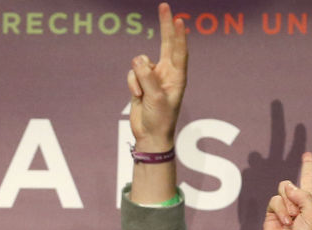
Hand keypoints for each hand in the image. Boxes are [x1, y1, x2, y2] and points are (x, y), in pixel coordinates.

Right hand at [128, 3, 186, 151]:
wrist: (149, 135)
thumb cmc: (160, 119)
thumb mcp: (156, 98)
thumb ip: (147, 77)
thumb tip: (138, 60)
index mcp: (177, 76)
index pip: (179, 50)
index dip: (178, 35)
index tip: (179, 19)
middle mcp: (167, 73)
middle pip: (166, 44)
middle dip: (165, 26)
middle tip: (164, 6)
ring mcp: (153, 77)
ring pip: (140, 63)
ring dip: (137, 78)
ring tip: (142, 94)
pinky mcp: (141, 83)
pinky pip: (132, 74)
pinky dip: (132, 85)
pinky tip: (137, 97)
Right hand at [262, 152, 311, 229]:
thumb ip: (304, 196)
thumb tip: (287, 186)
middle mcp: (306, 204)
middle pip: (309, 179)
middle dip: (308, 167)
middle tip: (308, 155)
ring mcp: (290, 207)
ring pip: (287, 187)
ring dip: (290, 202)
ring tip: (292, 219)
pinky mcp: (275, 211)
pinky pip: (277, 199)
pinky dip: (280, 210)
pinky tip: (284, 222)